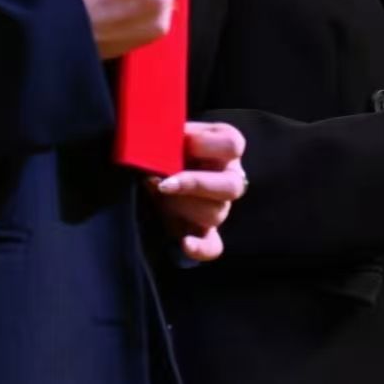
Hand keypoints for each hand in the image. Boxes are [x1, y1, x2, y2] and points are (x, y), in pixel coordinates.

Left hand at [149, 121, 247, 261]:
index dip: (207, 144)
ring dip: (183, 207)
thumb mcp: (171, 134)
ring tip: (157, 195)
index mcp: (226, 150)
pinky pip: (213, 246)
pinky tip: (184, 244)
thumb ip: (169, 135)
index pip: (233, 145)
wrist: (159, 170)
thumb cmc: (168, 146)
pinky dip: (200, 248)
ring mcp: (220, 207)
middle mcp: (230, 178)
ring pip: (216, 214)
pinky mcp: (205, 232)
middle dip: (196, 184)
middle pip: (232, 186)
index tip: (182, 141)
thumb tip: (151, 140)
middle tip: (165, 183)